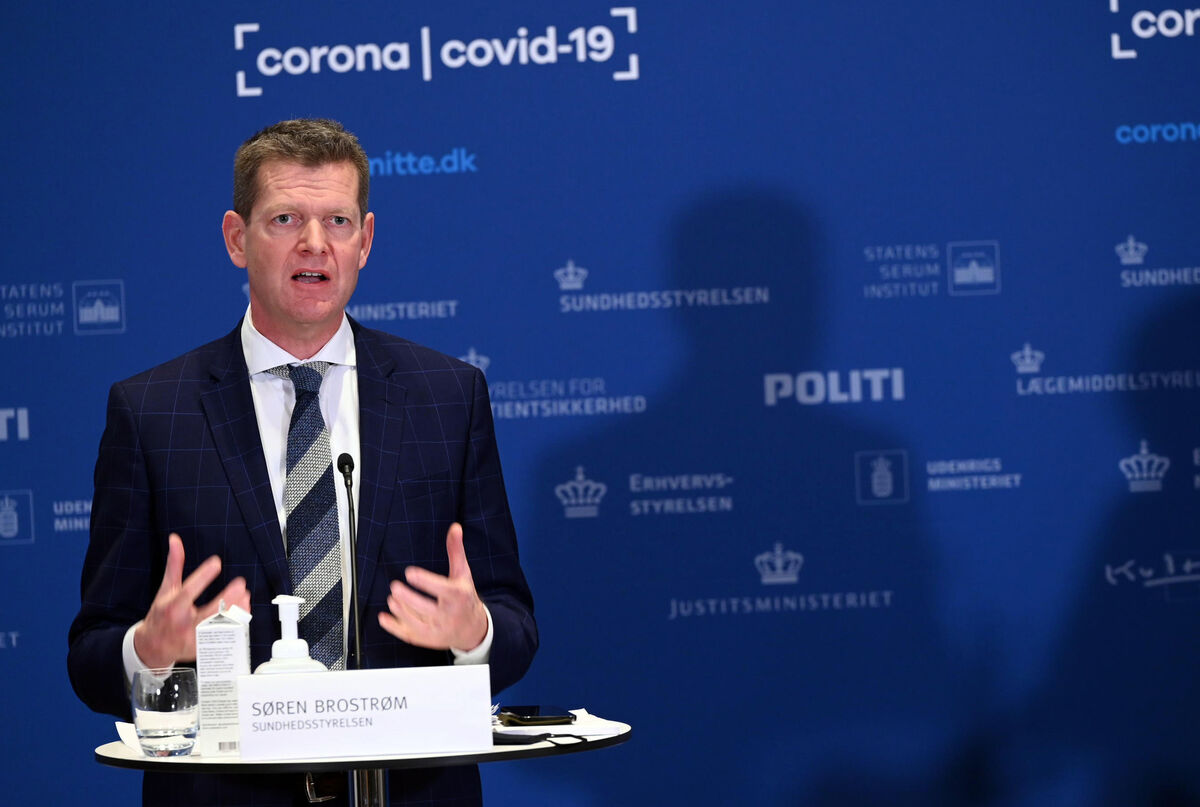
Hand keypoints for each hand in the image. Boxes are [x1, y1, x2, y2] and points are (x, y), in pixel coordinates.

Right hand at [133, 533, 249, 667]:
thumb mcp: (165, 589)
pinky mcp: (202, 647)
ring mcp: (193, 638)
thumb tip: (175, 540)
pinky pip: (222, 637)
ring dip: (235, 611)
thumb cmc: (160, 615)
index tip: (216, 562)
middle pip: (208, 612)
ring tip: (245, 597)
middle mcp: (183, 623)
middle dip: (227, 598)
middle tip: (241, 585)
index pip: (189, 590)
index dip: (203, 576)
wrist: (151, 647)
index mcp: (173, 607)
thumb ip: (174, 565)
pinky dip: (234, 625)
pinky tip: (242, 612)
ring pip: (219, 626)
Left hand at [378, 522, 487, 651]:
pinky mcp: (428, 640)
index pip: (440, 589)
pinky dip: (394, 627)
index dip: (424, 581)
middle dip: (407, 597)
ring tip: (392, 598)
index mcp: (458, 596)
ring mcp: (438, 630)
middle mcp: (448, 615)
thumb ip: (456, 550)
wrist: (473, 629)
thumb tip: (455, 528)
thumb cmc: (465, 598)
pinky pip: (408, 635)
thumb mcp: (463, 573)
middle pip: (424, 608)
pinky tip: (383, 617)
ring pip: (415, 622)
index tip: (410, 573)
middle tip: (395, 587)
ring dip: (400, 610)